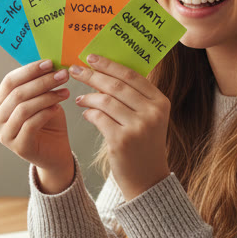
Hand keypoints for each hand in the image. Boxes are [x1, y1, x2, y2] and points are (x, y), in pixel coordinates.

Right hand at [0, 59, 75, 192]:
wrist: (55, 152)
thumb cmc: (48, 122)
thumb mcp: (42, 98)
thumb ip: (39, 83)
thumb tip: (48, 61)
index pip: (9, 81)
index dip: (29, 70)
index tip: (50, 63)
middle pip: (17, 93)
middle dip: (42, 82)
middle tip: (62, 75)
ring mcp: (5, 135)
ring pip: (24, 108)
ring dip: (47, 96)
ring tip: (65, 91)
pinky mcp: (18, 147)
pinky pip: (31, 124)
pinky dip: (46, 113)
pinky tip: (58, 107)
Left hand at [70, 54, 169, 200]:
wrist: (148, 179)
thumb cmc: (143, 144)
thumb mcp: (147, 118)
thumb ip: (133, 97)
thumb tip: (103, 73)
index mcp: (160, 102)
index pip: (132, 76)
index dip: (109, 64)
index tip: (91, 58)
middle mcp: (152, 113)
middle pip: (116, 85)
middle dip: (93, 75)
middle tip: (75, 70)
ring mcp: (138, 127)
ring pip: (105, 101)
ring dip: (89, 97)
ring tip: (80, 98)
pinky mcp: (122, 141)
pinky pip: (99, 118)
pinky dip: (90, 113)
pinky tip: (86, 113)